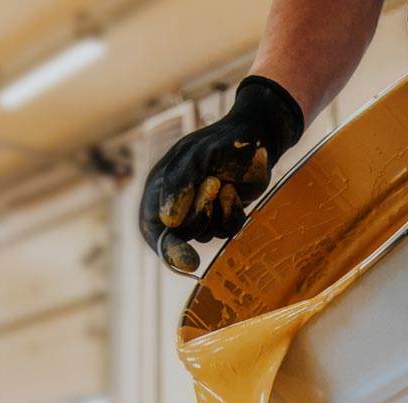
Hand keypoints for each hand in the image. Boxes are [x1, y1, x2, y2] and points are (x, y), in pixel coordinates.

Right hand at [139, 76, 303, 272]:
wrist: (255, 136)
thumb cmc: (221, 141)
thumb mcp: (196, 155)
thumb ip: (179, 184)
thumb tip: (168, 221)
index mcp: (160, 188)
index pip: (152, 228)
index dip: (167, 248)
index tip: (187, 262)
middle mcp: (177, 204)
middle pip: (181, 235)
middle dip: (200, 213)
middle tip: (213, 183)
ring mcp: (201, 211)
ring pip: (205, 234)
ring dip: (217, 211)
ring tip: (222, 181)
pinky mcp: (223, 215)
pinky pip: (226, 230)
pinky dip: (232, 213)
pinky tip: (233, 190)